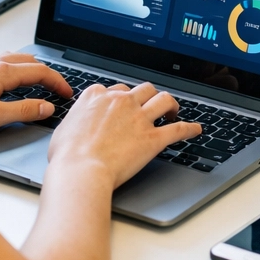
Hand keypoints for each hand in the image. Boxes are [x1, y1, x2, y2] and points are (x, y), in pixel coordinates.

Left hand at [0, 53, 72, 133]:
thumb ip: (24, 111)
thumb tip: (46, 108)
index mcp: (2, 72)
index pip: (40, 72)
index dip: (58, 81)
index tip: (66, 92)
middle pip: (27, 60)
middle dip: (45, 72)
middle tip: (54, 86)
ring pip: (9, 57)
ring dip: (25, 67)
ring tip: (32, 80)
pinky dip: (5, 67)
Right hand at [48, 82, 203, 188]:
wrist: (80, 170)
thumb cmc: (67, 155)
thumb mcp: (64, 128)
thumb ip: (76, 120)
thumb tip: (75, 124)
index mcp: (97, 96)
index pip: (116, 88)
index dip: (122, 98)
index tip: (124, 105)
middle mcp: (120, 102)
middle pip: (143, 89)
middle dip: (149, 95)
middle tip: (151, 105)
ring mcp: (138, 118)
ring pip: (163, 100)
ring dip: (171, 104)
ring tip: (174, 110)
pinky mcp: (152, 138)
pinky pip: (178, 129)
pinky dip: (189, 128)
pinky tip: (196, 130)